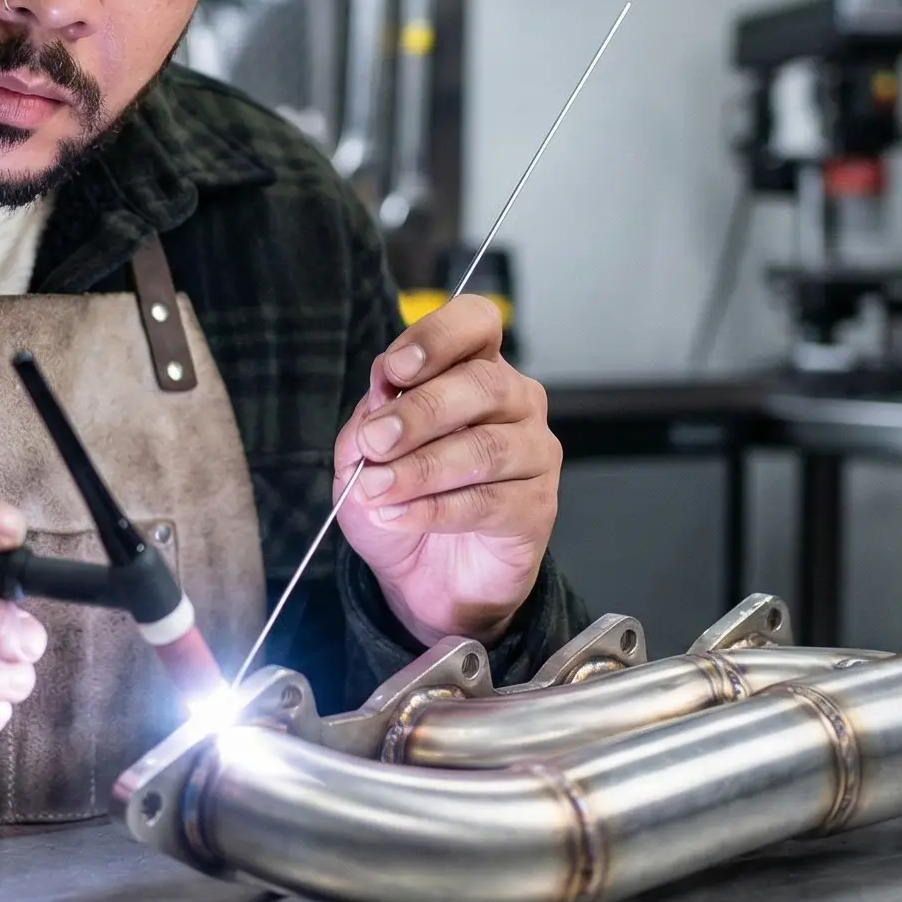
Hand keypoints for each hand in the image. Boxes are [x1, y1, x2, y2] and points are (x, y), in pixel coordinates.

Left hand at [333, 295, 560, 645]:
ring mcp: (533, 454)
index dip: (437, 338)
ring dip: (422, 468)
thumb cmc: (404, 498)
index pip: (476, 324)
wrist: (427, 576)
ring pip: (485, 448)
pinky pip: (489, 502)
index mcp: (474, 368)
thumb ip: (370, 418)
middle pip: (483, 384)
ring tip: (376, 488)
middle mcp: (515, 401)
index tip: (393, 369)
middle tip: (375, 441)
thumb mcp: (364, 455)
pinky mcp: (536, 508)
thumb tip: (381, 392)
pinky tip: (397, 515)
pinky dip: (435, 510)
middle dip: (420, 412)